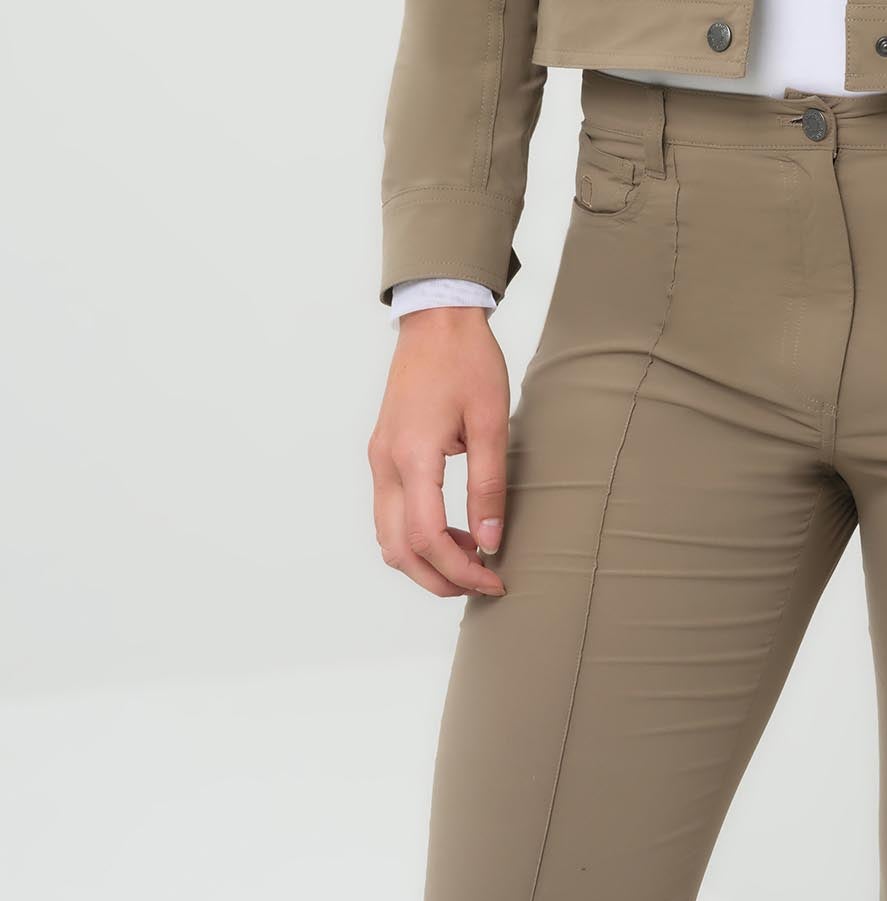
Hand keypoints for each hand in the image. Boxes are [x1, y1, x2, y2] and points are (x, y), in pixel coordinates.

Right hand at [369, 307, 510, 597]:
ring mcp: (379, 458)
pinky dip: (414, 534)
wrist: (437, 318)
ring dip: (424, 559)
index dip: (460, 570)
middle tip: (482, 582)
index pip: (427, 539)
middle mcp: (385, 463)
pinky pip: (389, 512)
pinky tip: (451, 528)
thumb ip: (489, 485)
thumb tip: (489, 541)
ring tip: (470, 556)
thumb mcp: (491, 421)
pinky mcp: (382, 452)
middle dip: (438, 578)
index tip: (494, 578)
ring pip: (388, 536)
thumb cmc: (467, 360)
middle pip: (399, 550)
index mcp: (412, 456)